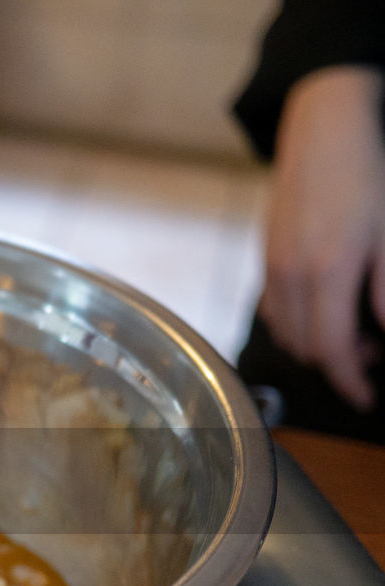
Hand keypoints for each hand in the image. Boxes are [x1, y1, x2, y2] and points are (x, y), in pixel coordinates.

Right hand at [261, 66, 384, 409]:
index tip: (368, 398)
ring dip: (317, 347)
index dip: (351, 382)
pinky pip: (274, 312)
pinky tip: (323, 311)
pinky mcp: (266, 260)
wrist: (323, 132)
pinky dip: (296, 326)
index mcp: (327, 272)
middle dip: (340, 366)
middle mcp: (291, 277)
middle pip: (307, 349)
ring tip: (353, 334)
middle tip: (375, 358)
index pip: (333, 350)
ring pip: (287, 335)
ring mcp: (273, 269)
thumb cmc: (365, 175)